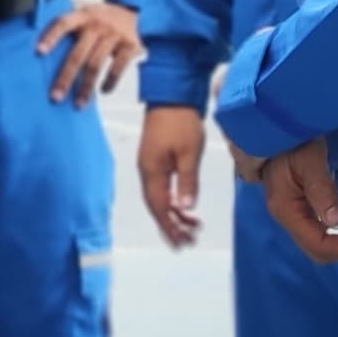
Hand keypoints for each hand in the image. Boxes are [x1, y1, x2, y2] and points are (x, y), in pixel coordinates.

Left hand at [36, 0, 139, 106]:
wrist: (128, 10)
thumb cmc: (97, 17)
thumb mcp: (81, 13)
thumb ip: (65, 24)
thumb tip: (38, 45)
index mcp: (81, 15)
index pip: (63, 23)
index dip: (50, 37)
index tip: (38, 52)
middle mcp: (97, 25)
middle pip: (78, 54)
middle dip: (65, 77)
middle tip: (55, 97)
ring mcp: (114, 35)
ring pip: (96, 65)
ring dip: (86, 87)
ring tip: (78, 103)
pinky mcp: (129, 46)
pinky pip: (117, 68)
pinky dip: (110, 82)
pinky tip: (103, 90)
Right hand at [136, 102, 204, 247]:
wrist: (171, 94)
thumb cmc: (181, 120)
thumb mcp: (190, 152)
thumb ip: (187, 181)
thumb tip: (185, 209)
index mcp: (152, 171)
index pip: (160, 207)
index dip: (170, 226)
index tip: (182, 242)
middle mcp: (147, 171)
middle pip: (156, 206)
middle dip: (171, 226)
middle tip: (188, 242)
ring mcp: (150, 165)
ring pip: (158, 198)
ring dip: (173, 215)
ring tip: (190, 228)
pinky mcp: (155, 159)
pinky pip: (161, 188)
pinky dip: (171, 201)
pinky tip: (182, 206)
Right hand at [258, 137, 337, 264]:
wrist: (273, 126)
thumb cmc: (292, 141)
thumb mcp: (309, 159)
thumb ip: (321, 189)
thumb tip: (335, 221)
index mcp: (286, 210)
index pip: (316, 243)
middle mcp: (286, 217)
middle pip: (315, 250)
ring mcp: (289, 212)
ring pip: (315, 242)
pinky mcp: (296, 205)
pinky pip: (315, 229)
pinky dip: (335, 233)